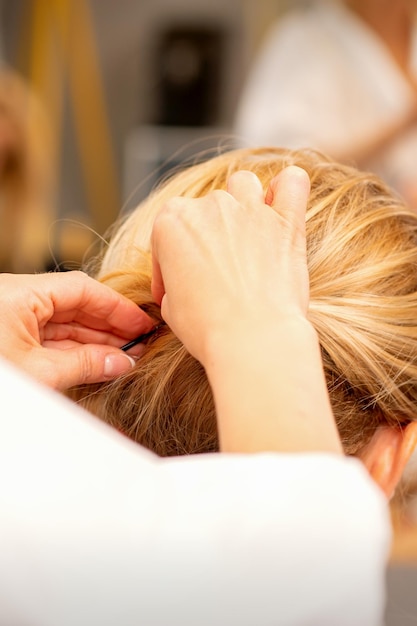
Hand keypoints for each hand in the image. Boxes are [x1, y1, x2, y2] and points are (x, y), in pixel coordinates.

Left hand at [0, 271, 152, 388]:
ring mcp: (12, 321)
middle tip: (139, 345)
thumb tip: (122, 362)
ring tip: (124, 358)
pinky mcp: (9, 340)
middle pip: (75, 305)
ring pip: (64, 325)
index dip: (116, 307)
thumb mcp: (39, 372)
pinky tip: (98, 363)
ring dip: (94, 341)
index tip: (143, 324)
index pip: (81, 289)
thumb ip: (85, 364)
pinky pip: (50, 340)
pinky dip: (75, 352)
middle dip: (108, 326)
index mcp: (20, 294)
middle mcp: (16, 301)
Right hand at [151, 166, 310, 363]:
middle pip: (206, 210)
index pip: (166, 235)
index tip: (179, 287)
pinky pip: (293, 182)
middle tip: (214, 274)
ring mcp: (250, 210)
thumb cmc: (208, 328)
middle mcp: (210, 207)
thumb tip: (184, 282)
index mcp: (171, 222)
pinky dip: (289, 188)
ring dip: (242, 203)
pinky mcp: (287, 221)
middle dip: (208, 239)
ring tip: (246, 232)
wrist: (253, 340)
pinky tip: (283, 203)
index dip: (171, 266)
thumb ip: (174, 280)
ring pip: (243, 186)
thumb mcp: (170, 307)